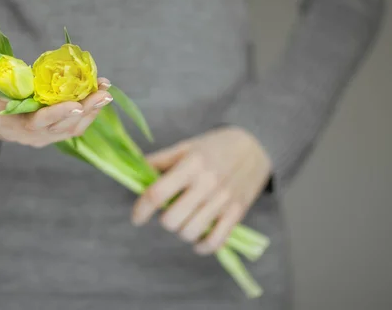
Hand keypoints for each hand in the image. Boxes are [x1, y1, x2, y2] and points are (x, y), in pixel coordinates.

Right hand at [0, 73, 112, 146]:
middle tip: (103, 93)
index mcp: (6, 123)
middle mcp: (28, 134)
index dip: (54, 116)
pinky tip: (101, 91)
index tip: (74, 105)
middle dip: (83, 110)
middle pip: (60, 126)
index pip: (32, 123)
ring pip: (72, 126)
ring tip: (106, 89)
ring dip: (92, 109)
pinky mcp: (52, 130)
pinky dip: (90, 109)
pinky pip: (74, 123)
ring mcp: (42, 134)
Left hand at [131, 126, 271, 254]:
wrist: (256, 145)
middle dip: (164, 219)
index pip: (157, 194)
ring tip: (184, 220)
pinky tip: (196, 239)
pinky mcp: (237, 213)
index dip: (141, 209)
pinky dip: (202, 246)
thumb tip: (135, 175)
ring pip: (190, 232)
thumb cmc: (215, 146)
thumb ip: (160, 161)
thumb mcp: (186, 146)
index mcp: (191, 165)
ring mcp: (223, 201)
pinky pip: (215, 241)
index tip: (137, 217)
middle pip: (172, 219)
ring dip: (181, 230)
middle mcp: (206, 184)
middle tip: (168, 212)